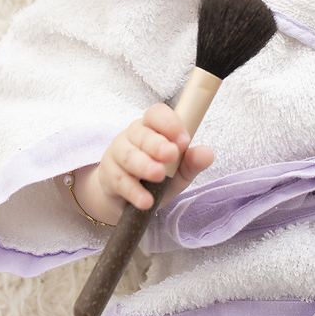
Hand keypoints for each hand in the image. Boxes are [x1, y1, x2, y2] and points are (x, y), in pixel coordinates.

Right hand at [73, 104, 214, 224]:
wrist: (130, 200)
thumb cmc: (158, 178)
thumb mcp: (180, 171)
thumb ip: (192, 162)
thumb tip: (207, 154)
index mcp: (152, 127)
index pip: (157, 114)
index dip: (169, 123)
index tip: (184, 140)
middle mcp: (132, 136)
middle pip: (142, 134)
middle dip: (157, 144)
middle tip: (171, 155)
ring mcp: (117, 154)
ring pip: (128, 155)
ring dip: (143, 165)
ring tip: (158, 176)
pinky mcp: (108, 175)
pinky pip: (119, 180)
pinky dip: (133, 191)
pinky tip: (146, 201)